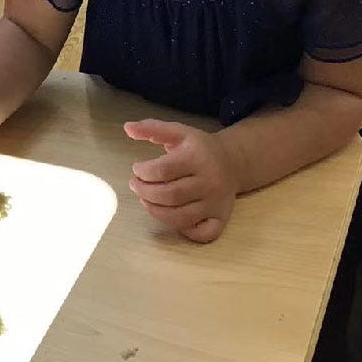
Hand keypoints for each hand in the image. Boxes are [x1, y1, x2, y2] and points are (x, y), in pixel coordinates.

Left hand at [124, 119, 241, 243]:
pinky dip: (185, 231)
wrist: (233, 161)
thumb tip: (127, 127)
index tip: (136, 170)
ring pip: (181, 217)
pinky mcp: (221, 218)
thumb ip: (152, 128)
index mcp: (198, 158)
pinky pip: (203, 234)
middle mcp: (210, 181)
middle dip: (145, 193)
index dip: (142, 172)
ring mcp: (216, 202)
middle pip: (170, 195)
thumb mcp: (177, 132)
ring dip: (156, 211)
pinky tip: (172, 217)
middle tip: (136, 186)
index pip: (163, 171)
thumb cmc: (199, 148)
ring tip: (146, 200)